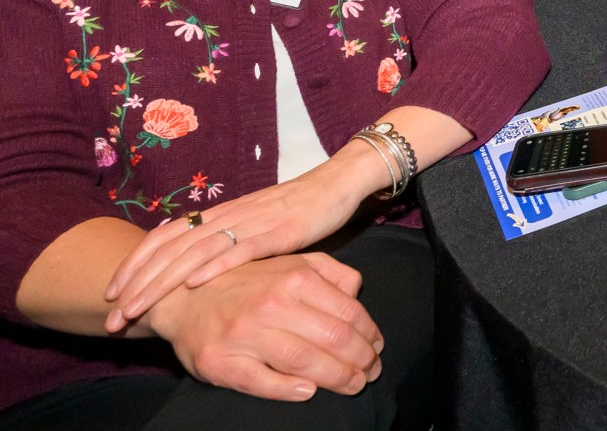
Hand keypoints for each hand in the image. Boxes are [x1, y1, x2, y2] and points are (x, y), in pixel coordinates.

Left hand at [104, 152, 380, 331]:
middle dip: (138, 284)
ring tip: (138, 309)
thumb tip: (196, 267)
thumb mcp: (253, 224)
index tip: (112, 293)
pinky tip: (194, 284)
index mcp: (219, 214)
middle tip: (114, 315)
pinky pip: (242, 250)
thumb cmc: (297, 209)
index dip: (135, 263)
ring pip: (196, 253)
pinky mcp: (280, 232)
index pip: (165, 236)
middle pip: (171, 249)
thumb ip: (227, 241)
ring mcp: (252, 223)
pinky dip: (215, 266)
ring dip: (162, 283)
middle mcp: (227, 216)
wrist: (337, 184)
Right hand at [144, 253, 382, 401]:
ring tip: (352, 384)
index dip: (370, 334)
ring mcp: (243, 335)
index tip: (377, 348)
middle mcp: (270, 304)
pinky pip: (262, 381)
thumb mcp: (291, 262)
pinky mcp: (220, 362)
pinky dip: (289, 389)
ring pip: (304, 361)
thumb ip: (330, 272)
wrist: (182, 297)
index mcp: (294, 278)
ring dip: (336, 377)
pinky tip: (308, 392)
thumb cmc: (246, 281)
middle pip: (332, 339)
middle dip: (360, 360)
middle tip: (371, 372)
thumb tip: (357, 291)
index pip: (348, 313)